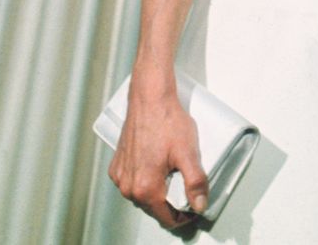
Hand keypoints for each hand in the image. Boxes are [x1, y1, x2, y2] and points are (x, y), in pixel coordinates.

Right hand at [108, 73, 208, 228]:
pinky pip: (133, 182)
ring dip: (158, 191)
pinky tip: (157, 166)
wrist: (149, 100)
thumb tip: (199, 205)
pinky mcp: (117, 166)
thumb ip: (195, 183)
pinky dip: (145, 179)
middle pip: (154, 208)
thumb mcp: (189, 153)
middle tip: (187, 188)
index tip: (194, 209)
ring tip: (173, 174)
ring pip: (143, 196)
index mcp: (146, 187)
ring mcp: (120, 176)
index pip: (166, 218)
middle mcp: (128, 186)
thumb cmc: (167, 122)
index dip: (183, 217)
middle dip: (171, 203)